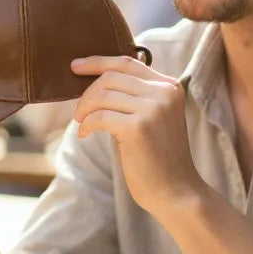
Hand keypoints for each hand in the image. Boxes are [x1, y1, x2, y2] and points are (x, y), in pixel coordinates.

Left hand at [70, 54, 202, 216]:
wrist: (176, 191)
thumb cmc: (159, 158)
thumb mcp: (153, 118)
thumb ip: (135, 97)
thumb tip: (97, 82)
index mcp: (169, 86)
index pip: (127, 63)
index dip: (97, 62)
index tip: (75, 66)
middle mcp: (164, 92)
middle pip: (111, 77)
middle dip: (87, 93)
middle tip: (78, 112)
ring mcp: (153, 108)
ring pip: (103, 95)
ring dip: (84, 109)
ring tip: (81, 124)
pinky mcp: (139, 127)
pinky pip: (100, 116)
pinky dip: (86, 124)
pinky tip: (86, 134)